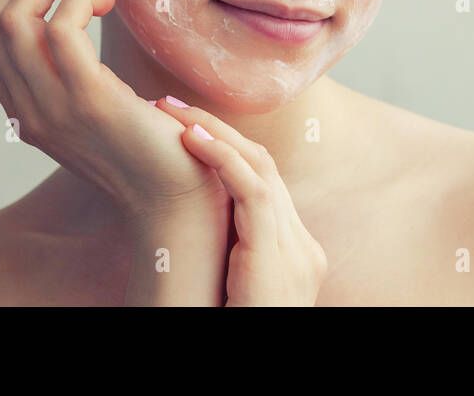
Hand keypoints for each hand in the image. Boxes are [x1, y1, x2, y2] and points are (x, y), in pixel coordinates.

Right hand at [0, 0, 228, 226]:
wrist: (174, 197)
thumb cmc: (147, 143)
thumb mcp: (91, 104)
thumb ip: (68, 71)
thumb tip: (68, 7)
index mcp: (21, 108)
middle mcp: (25, 109)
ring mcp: (52, 107)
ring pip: (13, 19)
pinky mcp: (89, 101)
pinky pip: (60, 30)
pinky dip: (80, 0)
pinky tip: (108, 3)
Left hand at [154, 98, 328, 306]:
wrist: (259, 378)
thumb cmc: (236, 324)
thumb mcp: (238, 291)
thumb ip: (233, 260)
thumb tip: (198, 233)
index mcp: (296, 253)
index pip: (265, 183)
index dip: (226, 150)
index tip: (186, 130)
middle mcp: (302, 247)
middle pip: (264, 165)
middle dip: (217, 129)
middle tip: (171, 105)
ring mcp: (296, 252)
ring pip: (260, 168)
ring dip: (213, 132)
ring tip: (173, 112)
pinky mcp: (277, 259)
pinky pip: (254, 193)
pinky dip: (222, 158)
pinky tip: (191, 138)